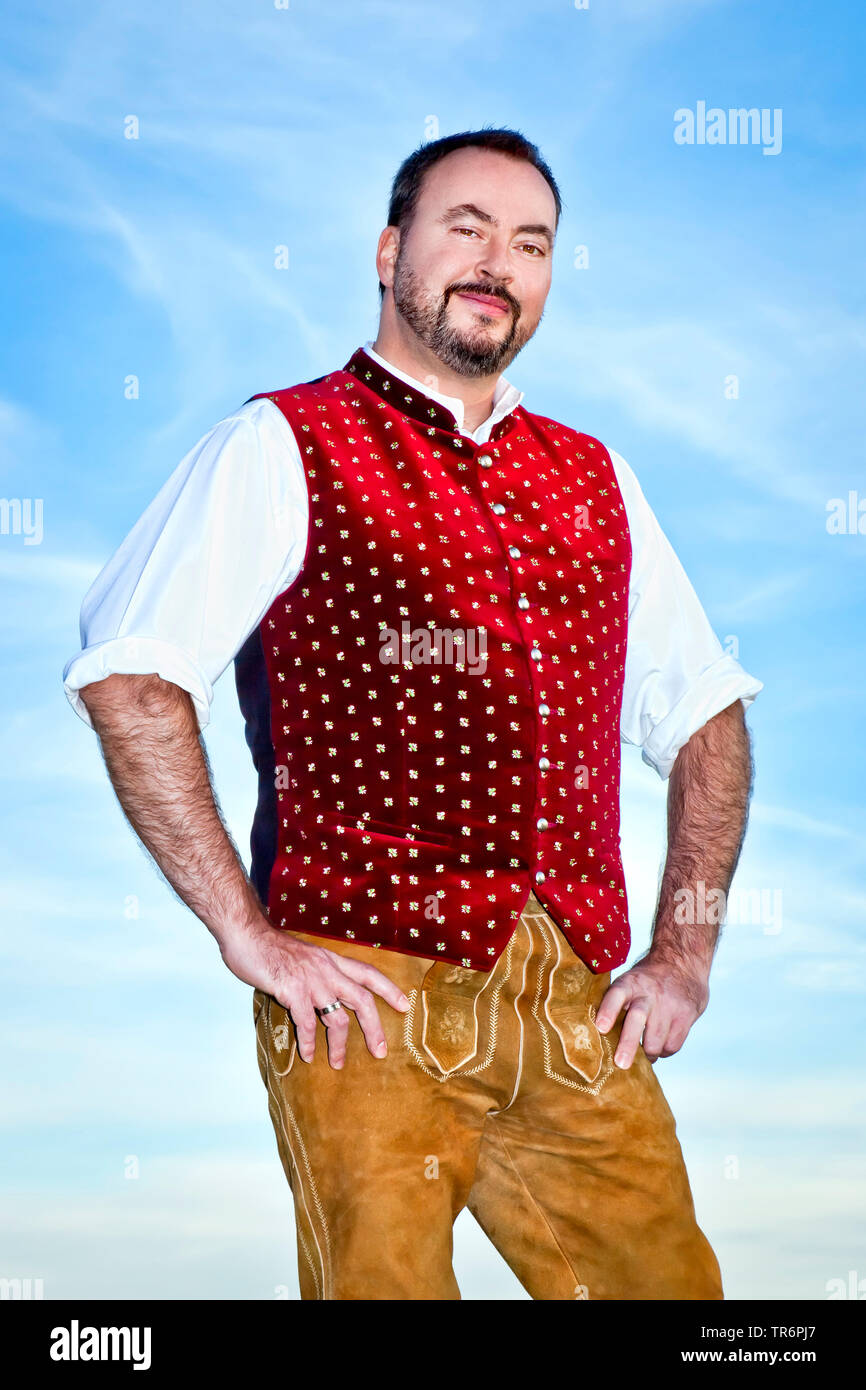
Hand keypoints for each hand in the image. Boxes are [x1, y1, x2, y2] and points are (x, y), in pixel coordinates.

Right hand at [218, 915, 410, 1069]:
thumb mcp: (304, 956)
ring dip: (339, 1044)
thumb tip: (323, 994)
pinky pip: (306, 1023)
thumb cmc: (271, 947)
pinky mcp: (292, 992)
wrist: (247, 934)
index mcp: (331, 960)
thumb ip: (316, 972)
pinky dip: (309, 1042)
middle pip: (362, 1000)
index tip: (404, 1005)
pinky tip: (309, 1055)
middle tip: (380, 1051)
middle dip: (374, 1028)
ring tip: (337, 1063)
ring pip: (337, 1017)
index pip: (368, 973)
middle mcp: (327, 970)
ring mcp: (311, 981)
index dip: (388, 989)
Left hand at [595, 953, 709, 1067]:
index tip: (601, 1028)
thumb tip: (598, 1036)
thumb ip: (618, 1003)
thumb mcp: (630, 981)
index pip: (616, 995)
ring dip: (648, 1054)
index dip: (608, 1011)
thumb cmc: (648, 980)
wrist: (684, 961)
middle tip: (621, 1063)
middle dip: (628, 1044)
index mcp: (630, 983)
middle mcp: (649, 993)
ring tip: (645, 1054)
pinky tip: (661, 1045)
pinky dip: (664, 1051)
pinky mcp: (686, 1015)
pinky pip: (673, 1045)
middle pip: (637, 1019)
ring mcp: (669, 1004)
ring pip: (656, 1040)